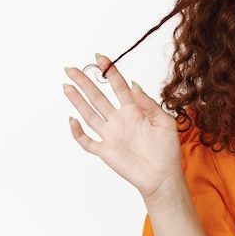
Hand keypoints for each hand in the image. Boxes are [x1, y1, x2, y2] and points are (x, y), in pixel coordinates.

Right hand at [63, 54, 181, 199]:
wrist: (163, 177)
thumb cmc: (168, 151)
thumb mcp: (166, 123)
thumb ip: (149, 105)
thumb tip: (135, 86)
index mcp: (135, 111)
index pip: (119, 87)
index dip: (110, 72)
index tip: (100, 58)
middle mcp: (120, 120)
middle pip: (98, 97)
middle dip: (85, 83)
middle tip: (72, 69)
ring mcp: (111, 135)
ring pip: (90, 114)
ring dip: (78, 101)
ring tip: (67, 86)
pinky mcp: (106, 151)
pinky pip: (87, 141)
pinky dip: (78, 133)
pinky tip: (72, 120)